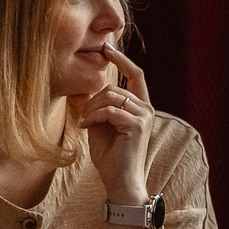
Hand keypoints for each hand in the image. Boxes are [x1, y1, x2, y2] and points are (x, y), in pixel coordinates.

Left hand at [71, 46, 154, 205]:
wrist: (120, 182)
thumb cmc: (110, 157)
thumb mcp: (99, 126)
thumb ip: (97, 108)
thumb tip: (84, 90)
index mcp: (141, 107)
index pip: (135, 75)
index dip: (122, 59)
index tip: (107, 47)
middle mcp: (146, 109)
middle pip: (114, 87)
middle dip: (93, 100)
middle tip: (82, 116)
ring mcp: (144, 117)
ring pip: (111, 97)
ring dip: (92, 109)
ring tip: (84, 123)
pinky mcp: (137, 126)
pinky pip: (110, 111)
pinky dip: (94, 117)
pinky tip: (85, 127)